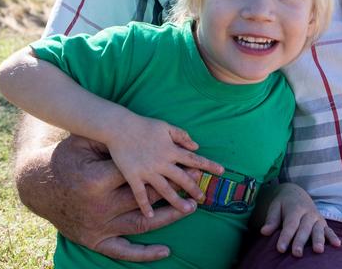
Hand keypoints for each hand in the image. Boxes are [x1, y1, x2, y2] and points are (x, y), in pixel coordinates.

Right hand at [19, 130, 191, 261]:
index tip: (184, 161)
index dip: (162, 166)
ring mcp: (100, 226)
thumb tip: (136, 129)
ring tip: (191, 206)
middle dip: (173, 187)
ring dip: (169, 216)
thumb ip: (109, 139)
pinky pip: (124, 251)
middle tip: (195, 179)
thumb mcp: (82, 143)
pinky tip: (166, 250)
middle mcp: (100, 207)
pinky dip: (145, 253)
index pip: (137, 174)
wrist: (40, 188)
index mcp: (97, 180)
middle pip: (145, 197)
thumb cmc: (65, 160)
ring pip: (142, 223)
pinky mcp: (97, 241)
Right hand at [103, 114, 225, 217]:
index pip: (194, 159)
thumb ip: (182, 136)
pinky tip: (150, 215)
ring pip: (165, 190)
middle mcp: (162, 162)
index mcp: (171, 150)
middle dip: (194, 189)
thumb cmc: (143, 125)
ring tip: (187, 209)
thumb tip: (197, 145)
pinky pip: (140, 194)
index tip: (222, 171)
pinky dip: (145, 205)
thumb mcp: (166, 127)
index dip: (209, 165)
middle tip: (203, 198)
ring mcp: (148, 171)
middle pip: (182, 178)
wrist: (119, 127)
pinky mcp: (133, 176)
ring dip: (177, 201)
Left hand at [258, 183, 340, 256]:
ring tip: (318, 251)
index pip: (290, 225)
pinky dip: (333, 237)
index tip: (280, 249)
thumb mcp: (275, 207)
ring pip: (318, 230)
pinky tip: (337, 245)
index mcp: (295, 209)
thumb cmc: (283, 204)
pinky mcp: (323, 223)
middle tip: (297, 254)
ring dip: (318, 240)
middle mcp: (308, 213)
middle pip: (304, 229)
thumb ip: (271, 220)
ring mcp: (317, 218)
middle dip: (300, 241)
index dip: (285, 237)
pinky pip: (329, 230)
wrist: (297, 193)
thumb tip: (264, 231)